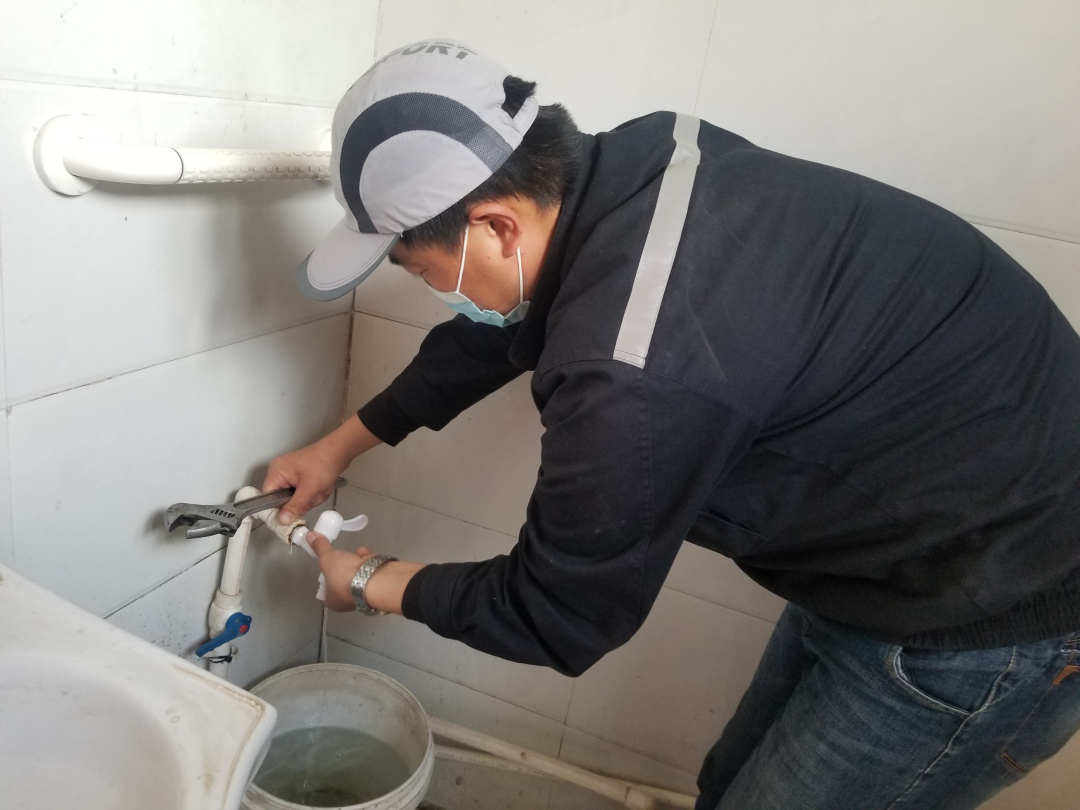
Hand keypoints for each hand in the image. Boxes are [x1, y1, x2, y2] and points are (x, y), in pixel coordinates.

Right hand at [262, 415, 381, 523]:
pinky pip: (303, 492)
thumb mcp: (309, 488)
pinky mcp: (301, 476)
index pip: (268, 497)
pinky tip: (323, 488)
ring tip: (322, 489)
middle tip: (314, 496)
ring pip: (296, 498)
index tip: (290, 518)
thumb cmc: (323, 465)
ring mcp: (291, 474)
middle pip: (284, 499)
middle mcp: (280, 473)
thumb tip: (282, 521)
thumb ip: (295, 505)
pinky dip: (314, 493)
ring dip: (311, 498)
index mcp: (276, 472)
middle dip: (302, 502)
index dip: (278, 509)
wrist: (341, 450)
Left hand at [306, 532, 368, 611]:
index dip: (324, 579)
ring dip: (354, 561)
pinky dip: (366, 561)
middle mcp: (347, 600)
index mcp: (332, 601)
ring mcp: (362, 592)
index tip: (325, 567)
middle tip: (339, 558)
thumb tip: (309, 536)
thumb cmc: (344, 576)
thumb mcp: (327, 559)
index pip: (324, 591)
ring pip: (355, 575)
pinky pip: (367, 571)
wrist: (371, 578)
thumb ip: (320, 548)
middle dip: (341, 567)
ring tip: (353, 553)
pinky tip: (364, 554)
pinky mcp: (375, 583)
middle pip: (341, 581)